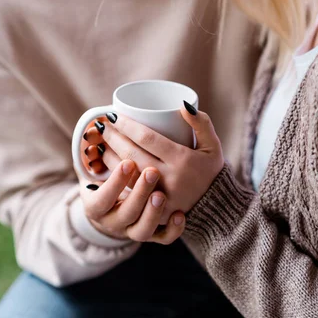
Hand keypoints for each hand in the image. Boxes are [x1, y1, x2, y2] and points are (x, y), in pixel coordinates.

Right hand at [78, 160, 185, 244]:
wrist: (116, 209)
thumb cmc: (105, 182)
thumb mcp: (93, 170)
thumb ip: (93, 150)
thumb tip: (99, 123)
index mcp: (98, 206)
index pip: (102, 200)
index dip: (114, 182)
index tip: (128, 163)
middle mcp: (116, 221)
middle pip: (127, 212)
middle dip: (139, 192)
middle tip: (153, 171)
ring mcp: (136, 230)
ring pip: (144, 230)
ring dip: (153, 212)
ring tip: (162, 194)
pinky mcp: (156, 235)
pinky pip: (164, 239)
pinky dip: (173, 230)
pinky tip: (180, 215)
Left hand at [87, 104, 224, 220]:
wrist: (217, 208)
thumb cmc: (211, 171)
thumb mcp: (213, 146)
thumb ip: (201, 123)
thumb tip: (182, 105)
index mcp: (182, 160)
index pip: (147, 138)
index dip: (127, 126)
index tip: (114, 115)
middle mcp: (169, 179)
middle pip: (132, 155)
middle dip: (113, 138)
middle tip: (103, 126)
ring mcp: (161, 198)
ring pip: (126, 175)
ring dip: (109, 158)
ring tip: (100, 143)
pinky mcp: (154, 213)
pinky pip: (129, 195)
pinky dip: (115, 181)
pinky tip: (104, 168)